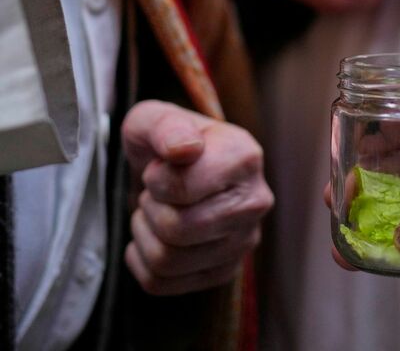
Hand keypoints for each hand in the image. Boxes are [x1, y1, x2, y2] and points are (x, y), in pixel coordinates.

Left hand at [122, 101, 272, 295]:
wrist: (172, 167)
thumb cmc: (165, 141)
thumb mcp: (155, 118)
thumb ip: (167, 126)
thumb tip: (185, 150)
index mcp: (244, 157)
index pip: (182, 189)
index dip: (155, 179)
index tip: (160, 167)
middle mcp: (255, 202)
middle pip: (177, 230)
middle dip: (150, 208)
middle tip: (156, 192)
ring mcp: (244, 240)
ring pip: (168, 261)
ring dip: (144, 234)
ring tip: (156, 210)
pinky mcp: (224, 270)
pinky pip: (162, 283)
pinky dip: (142, 260)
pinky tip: (153, 236)